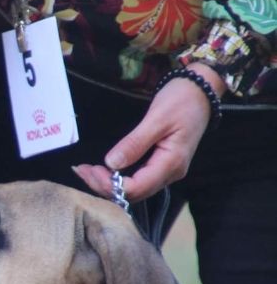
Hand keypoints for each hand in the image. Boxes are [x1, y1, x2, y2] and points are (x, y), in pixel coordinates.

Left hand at [72, 65, 225, 202]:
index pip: (136, 188)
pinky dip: (119, 178)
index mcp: (171, 164)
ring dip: (110, 183)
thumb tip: (111, 163)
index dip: (110, 185)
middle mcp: (170, 173)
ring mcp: (167, 170)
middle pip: (134, 193)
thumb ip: (135, 143)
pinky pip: (139, 179)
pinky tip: (104, 170)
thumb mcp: (156, 119)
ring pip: (135, 188)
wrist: (201, 90)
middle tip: (81, 170)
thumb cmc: (182, 100)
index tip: (89, 170)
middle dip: (105, 186)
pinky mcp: (162, 164)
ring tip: (87, 170)